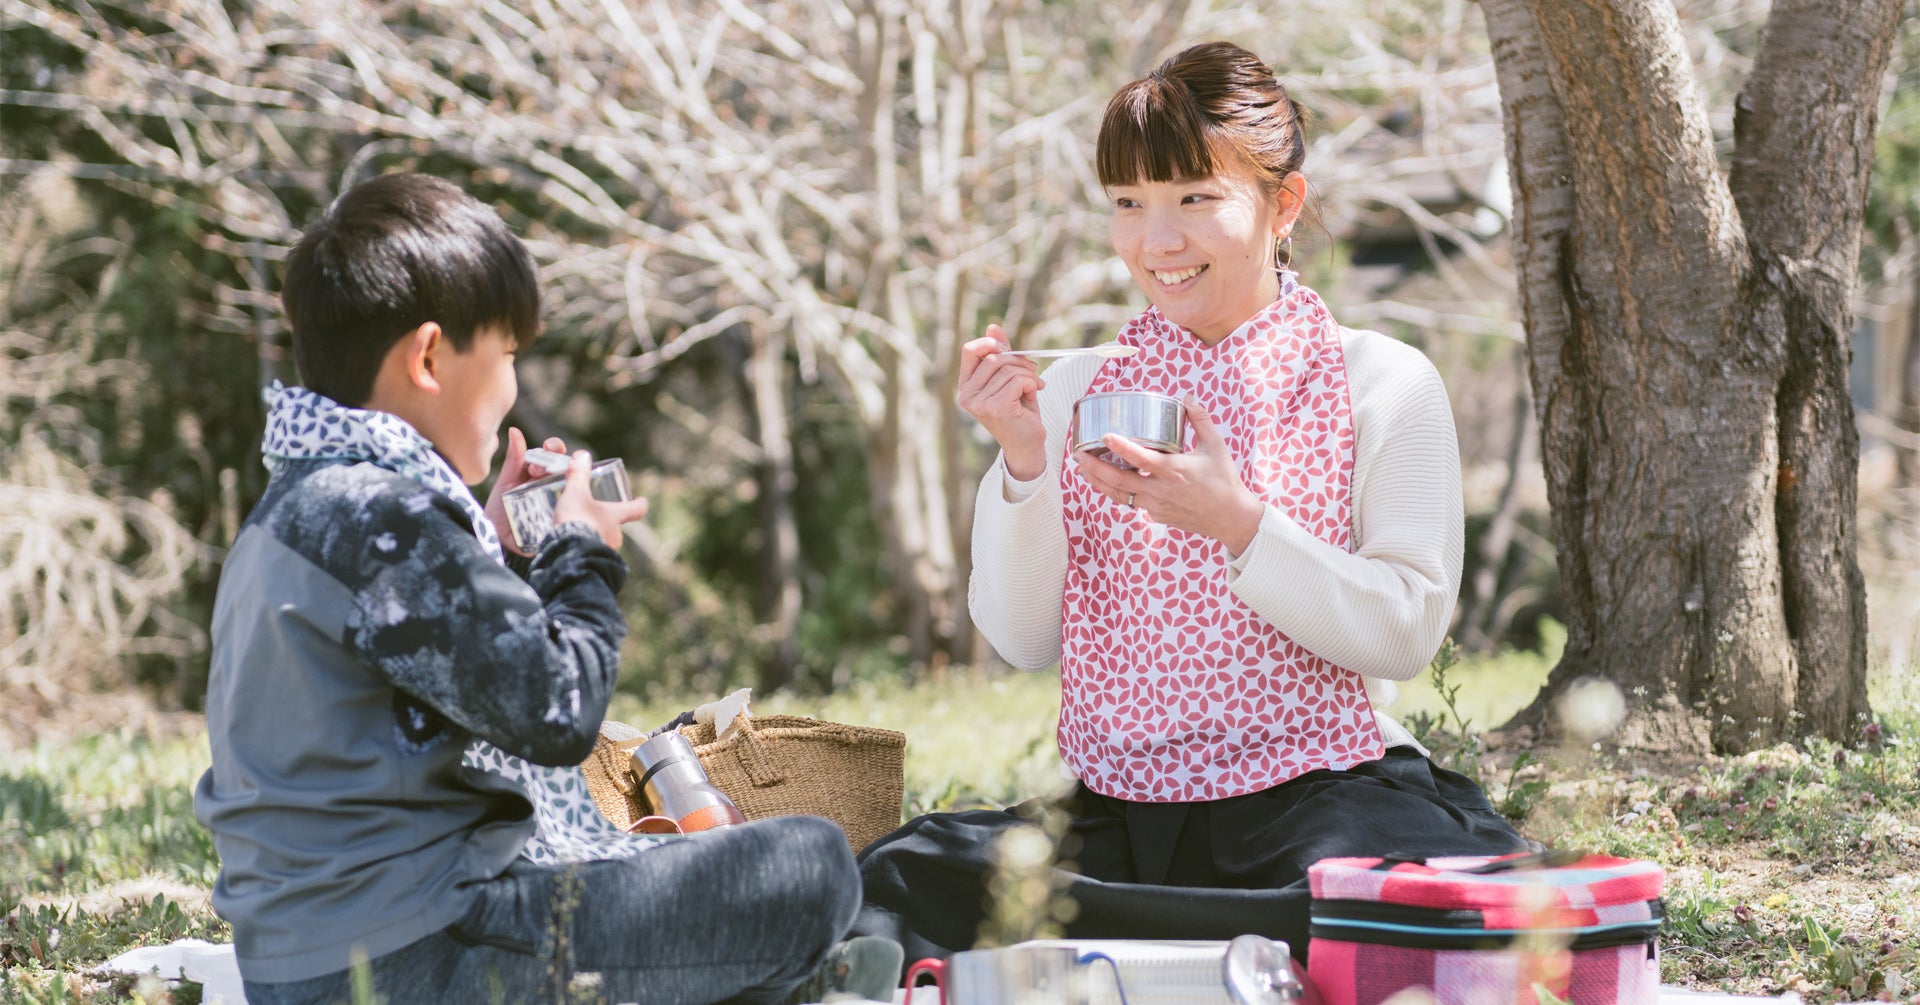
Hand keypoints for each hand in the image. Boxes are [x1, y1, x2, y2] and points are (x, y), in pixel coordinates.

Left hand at [484, 428, 569, 554]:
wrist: (497, 542)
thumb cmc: (499, 512)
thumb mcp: (505, 484)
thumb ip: (513, 460)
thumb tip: (515, 430)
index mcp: (538, 474)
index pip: (552, 455)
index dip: (554, 448)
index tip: (550, 447)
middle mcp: (552, 485)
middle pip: (566, 467)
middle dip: (561, 461)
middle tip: (546, 465)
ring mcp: (560, 502)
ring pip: (573, 485)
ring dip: (569, 479)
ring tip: (556, 479)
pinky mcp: (564, 518)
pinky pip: (575, 509)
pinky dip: (578, 504)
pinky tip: (575, 501)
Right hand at [551, 449, 650, 549]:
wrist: (568, 553)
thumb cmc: (577, 520)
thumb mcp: (575, 494)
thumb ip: (578, 475)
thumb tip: (582, 455)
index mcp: (616, 517)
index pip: (636, 510)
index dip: (639, 504)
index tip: (642, 500)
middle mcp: (615, 536)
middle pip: (616, 526)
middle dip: (607, 521)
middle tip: (594, 514)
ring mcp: (605, 550)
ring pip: (603, 540)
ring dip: (593, 535)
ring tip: (577, 530)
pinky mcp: (591, 562)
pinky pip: (590, 552)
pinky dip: (583, 548)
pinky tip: (571, 546)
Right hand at [956, 324, 1046, 480]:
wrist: (1027, 445)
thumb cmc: (1019, 412)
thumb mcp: (1009, 378)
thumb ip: (1000, 354)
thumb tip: (993, 327)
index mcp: (966, 386)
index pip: (970, 350)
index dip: (991, 343)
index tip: (1009, 350)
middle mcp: (967, 395)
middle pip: (995, 358)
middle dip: (1019, 362)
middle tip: (1033, 374)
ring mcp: (979, 403)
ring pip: (1009, 369)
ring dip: (1028, 375)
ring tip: (1032, 389)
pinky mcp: (996, 408)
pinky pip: (1018, 380)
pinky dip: (1031, 384)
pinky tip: (1032, 396)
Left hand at [1072, 396, 1265, 553]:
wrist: (1231, 518)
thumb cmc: (1224, 481)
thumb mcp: (1216, 446)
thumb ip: (1200, 420)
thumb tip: (1187, 398)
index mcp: (1174, 471)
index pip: (1141, 458)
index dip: (1120, 446)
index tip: (1104, 435)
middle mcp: (1161, 490)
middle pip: (1119, 481)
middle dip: (1094, 468)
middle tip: (1078, 455)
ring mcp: (1156, 506)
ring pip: (1119, 495)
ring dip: (1099, 483)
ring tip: (1083, 470)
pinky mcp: (1157, 516)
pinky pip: (1131, 503)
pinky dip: (1116, 493)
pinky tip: (1107, 483)